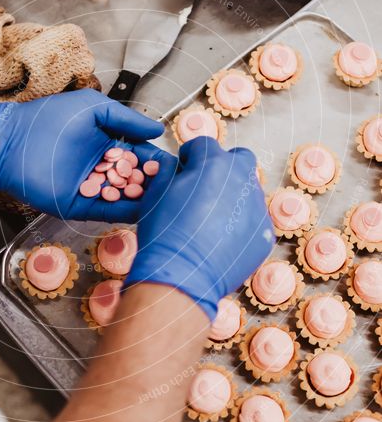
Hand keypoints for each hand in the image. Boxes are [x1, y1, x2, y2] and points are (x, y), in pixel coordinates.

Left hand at [0, 89, 173, 222]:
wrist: (12, 140)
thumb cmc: (48, 118)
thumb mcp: (94, 109)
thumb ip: (126, 119)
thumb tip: (157, 131)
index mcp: (105, 145)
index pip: (138, 155)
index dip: (156, 160)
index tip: (176, 165)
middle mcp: (100, 169)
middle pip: (135, 179)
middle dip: (155, 182)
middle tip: (178, 186)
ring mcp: (90, 189)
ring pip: (124, 197)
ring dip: (145, 198)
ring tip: (168, 199)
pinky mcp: (78, 206)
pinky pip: (107, 211)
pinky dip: (126, 211)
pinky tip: (146, 209)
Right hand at [126, 137, 273, 318]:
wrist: (182, 276)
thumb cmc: (164, 234)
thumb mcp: (156, 194)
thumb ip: (168, 170)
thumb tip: (175, 165)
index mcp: (213, 164)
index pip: (204, 144)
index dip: (190, 155)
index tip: (184, 168)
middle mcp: (241, 179)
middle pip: (238, 159)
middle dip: (222, 167)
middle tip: (204, 187)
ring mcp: (257, 207)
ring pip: (248, 190)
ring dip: (232, 196)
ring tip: (211, 219)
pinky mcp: (265, 232)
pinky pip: (254, 218)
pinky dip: (241, 223)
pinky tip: (221, 239)